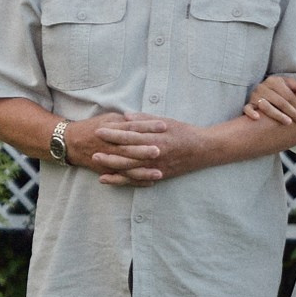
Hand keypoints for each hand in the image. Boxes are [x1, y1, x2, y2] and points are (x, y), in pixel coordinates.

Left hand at [80, 115, 214, 185]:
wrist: (203, 149)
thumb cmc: (184, 132)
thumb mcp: (165, 121)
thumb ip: (145, 119)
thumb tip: (125, 116)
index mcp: (155, 137)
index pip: (130, 135)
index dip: (114, 133)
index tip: (99, 130)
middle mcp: (154, 153)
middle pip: (127, 154)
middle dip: (109, 151)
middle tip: (92, 149)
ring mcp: (155, 167)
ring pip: (129, 169)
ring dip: (112, 167)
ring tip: (96, 164)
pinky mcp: (157, 176)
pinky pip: (136, 180)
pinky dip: (121, 180)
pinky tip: (108, 179)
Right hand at [242, 75, 295, 124]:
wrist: (261, 91)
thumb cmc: (277, 89)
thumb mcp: (286, 84)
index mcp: (273, 80)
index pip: (288, 94)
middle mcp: (263, 87)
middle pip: (279, 101)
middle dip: (292, 112)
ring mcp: (254, 96)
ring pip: (266, 106)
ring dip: (277, 114)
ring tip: (288, 122)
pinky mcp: (248, 103)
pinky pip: (247, 109)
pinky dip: (251, 113)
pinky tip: (258, 118)